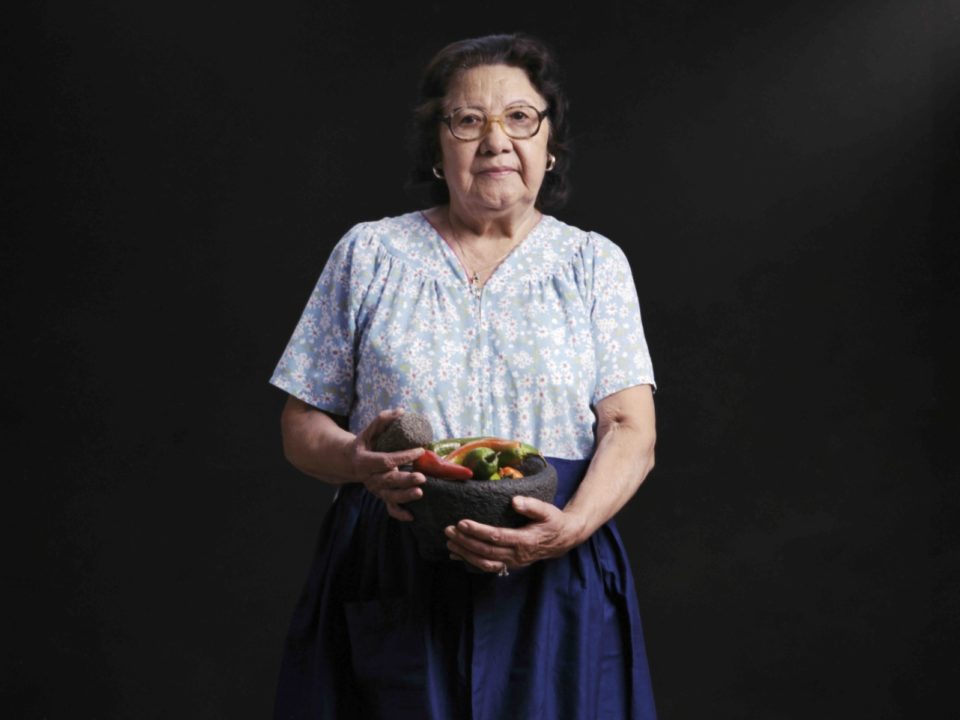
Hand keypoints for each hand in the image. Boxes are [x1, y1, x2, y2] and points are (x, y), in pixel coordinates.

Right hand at [351, 409, 425, 520]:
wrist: (349, 462)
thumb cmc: (364, 444)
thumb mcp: (369, 431)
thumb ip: (382, 421)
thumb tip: (401, 411)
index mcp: (365, 461)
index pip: (386, 460)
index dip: (403, 457)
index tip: (419, 451)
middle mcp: (369, 477)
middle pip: (389, 480)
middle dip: (406, 480)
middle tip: (422, 477)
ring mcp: (375, 489)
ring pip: (390, 496)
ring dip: (405, 496)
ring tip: (420, 493)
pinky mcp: (381, 495)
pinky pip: (389, 508)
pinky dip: (399, 514)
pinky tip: (412, 516)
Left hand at [444, 496, 585, 572]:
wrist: (563, 539)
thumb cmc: (553, 521)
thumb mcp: (547, 510)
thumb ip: (531, 506)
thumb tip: (515, 501)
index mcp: (525, 540)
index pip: (496, 537)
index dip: (477, 531)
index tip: (461, 523)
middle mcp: (517, 555)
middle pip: (486, 551)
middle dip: (465, 542)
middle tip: (448, 531)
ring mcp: (513, 562)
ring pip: (484, 562)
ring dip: (465, 554)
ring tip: (449, 543)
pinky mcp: (510, 564)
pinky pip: (488, 567)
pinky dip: (471, 562)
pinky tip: (457, 556)